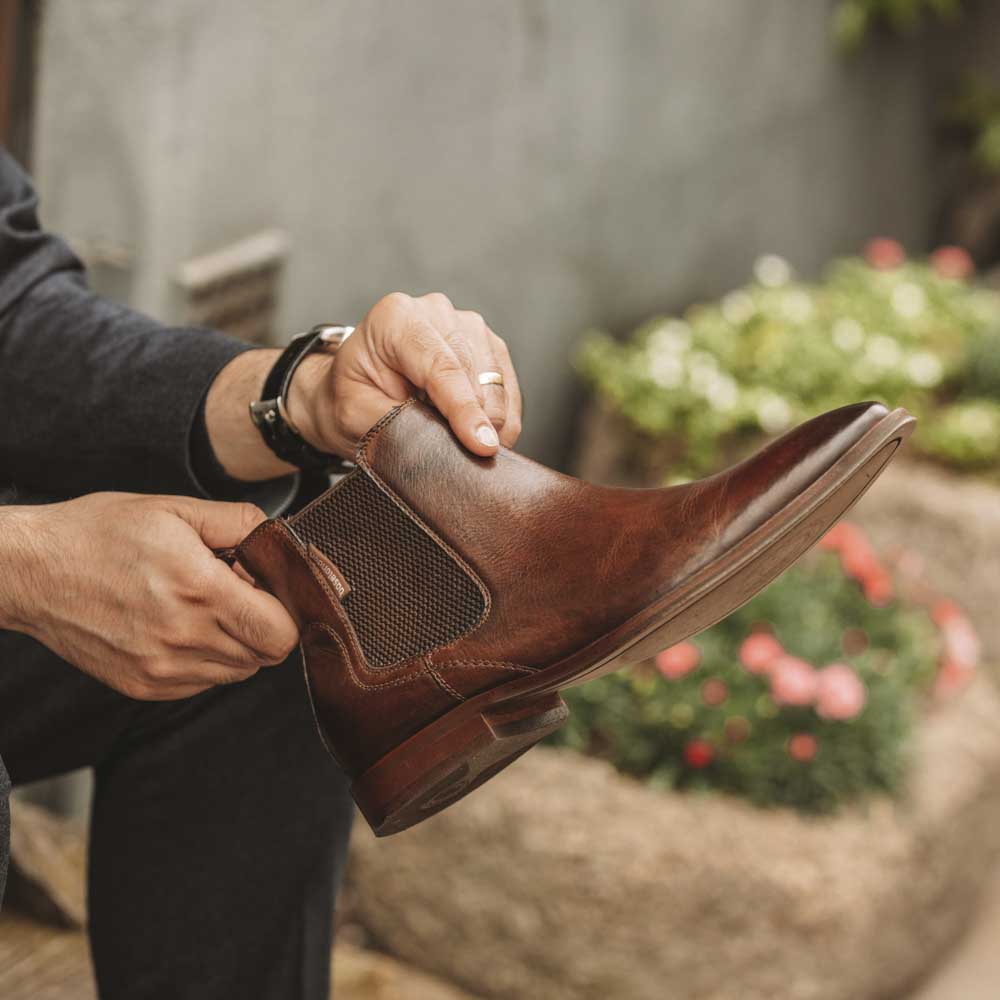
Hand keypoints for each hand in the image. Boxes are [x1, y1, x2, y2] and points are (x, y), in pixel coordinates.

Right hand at [0, 494, 298, 699]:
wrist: (31, 570)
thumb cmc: (99, 533)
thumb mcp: (174, 509)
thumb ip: (237, 522)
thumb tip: (276, 539)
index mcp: (199, 590)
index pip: (281, 632)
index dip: (284, 609)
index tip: (264, 587)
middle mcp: (183, 637)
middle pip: (264, 655)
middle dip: (263, 624)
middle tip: (234, 592)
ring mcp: (161, 668)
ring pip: (237, 672)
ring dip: (236, 643)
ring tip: (203, 607)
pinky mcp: (143, 685)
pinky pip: (202, 682)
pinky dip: (206, 659)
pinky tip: (181, 626)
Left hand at [289, 292, 523, 458]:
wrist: (353, 388)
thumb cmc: (351, 398)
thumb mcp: (356, 415)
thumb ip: (399, 424)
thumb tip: (448, 443)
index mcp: (396, 318)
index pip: (442, 366)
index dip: (465, 410)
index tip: (482, 446)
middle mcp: (436, 312)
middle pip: (475, 374)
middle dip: (478, 423)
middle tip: (461, 458)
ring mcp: (467, 325)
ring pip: (498, 383)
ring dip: (489, 423)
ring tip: (460, 444)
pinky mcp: (489, 345)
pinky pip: (509, 389)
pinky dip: (501, 420)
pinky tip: (475, 432)